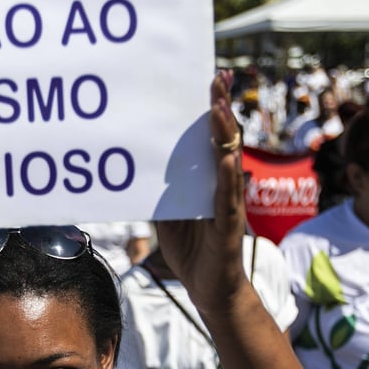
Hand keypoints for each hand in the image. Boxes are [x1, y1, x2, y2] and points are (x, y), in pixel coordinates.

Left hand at [157, 71, 247, 318]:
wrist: (210, 291)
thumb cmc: (191, 252)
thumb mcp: (167, 216)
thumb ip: (161, 192)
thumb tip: (138, 169)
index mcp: (208, 180)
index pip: (212, 137)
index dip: (213, 108)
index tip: (213, 79)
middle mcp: (222, 184)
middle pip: (225, 138)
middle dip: (222, 106)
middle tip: (220, 76)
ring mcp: (229, 202)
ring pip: (229, 159)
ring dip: (225, 130)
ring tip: (220, 104)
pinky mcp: (230, 223)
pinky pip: (229, 195)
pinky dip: (228, 174)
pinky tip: (228, 155)